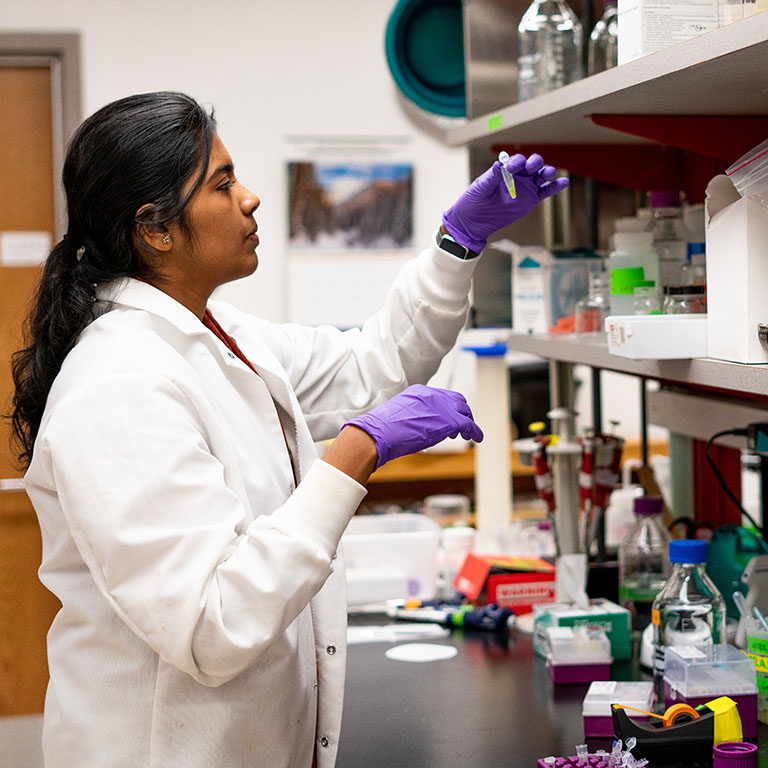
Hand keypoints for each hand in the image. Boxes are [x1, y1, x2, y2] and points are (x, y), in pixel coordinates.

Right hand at [342, 384, 482, 469]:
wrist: (378, 434)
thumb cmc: (381, 429)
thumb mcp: (397, 415)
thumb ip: (411, 415)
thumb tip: (415, 426)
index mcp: (419, 392)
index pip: (441, 396)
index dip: (447, 408)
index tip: (447, 418)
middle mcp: (433, 395)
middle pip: (457, 400)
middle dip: (461, 412)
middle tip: (461, 425)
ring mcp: (442, 407)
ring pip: (464, 411)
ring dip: (468, 422)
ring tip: (468, 433)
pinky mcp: (449, 421)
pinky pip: (469, 425)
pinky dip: (475, 432)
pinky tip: (477, 438)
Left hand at [442, 154, 569, 252]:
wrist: (474, 221)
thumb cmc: (474, 201)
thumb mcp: (481, 187)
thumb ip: (492, 176)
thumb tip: (499, 165)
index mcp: (505, 170)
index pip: (516, 161)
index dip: (516, 162)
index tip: (512, 168)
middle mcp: (518, 176)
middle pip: (533, 165)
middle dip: (534, 163)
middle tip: (531, 168)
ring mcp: (526, 187)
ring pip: (541, 176)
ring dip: (547, 172)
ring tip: (548, 174)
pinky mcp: (531, 200)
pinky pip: (546, 192)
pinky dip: (555, 187)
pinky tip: (563, 182)